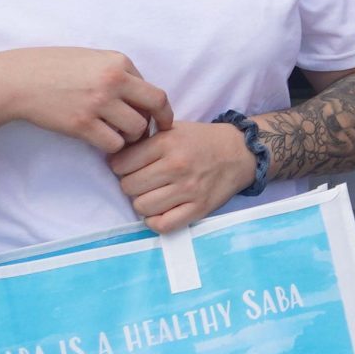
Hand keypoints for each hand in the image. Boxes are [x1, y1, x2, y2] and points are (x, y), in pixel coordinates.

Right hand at [0, 48, 172, 153]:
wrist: (18, 79)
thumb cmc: (54, 67)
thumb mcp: (92, 58)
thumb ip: (119, 72)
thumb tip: (142, 97)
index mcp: (118, 61)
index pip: (153, 89)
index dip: (157, 108)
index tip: (157, 119)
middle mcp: (113, 80)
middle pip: (155, 106)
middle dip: (157, 123)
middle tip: (150, 134)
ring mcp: (98, 103)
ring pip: (136, 128)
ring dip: (131, 136)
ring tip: (118, 135)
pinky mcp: (82, 124)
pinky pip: (113, 143)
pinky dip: (112, 146)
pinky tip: (102, 141)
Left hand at [110, 120, 255, 232]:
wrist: (240, 153)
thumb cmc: (201, 140)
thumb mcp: (173, 128)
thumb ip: (146, 139)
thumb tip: (114, 155)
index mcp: (167, 143)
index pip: (121, 163)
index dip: (120, 165)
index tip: (130, 166)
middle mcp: (177, 166)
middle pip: (128, 186)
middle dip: (131, 184)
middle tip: (142, 180)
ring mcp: (189, 189)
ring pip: (142, 207)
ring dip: (142, 203)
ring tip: (152, 194)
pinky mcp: (199, 208)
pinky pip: (163, 225)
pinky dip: (155, 221)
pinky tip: (159, 211)